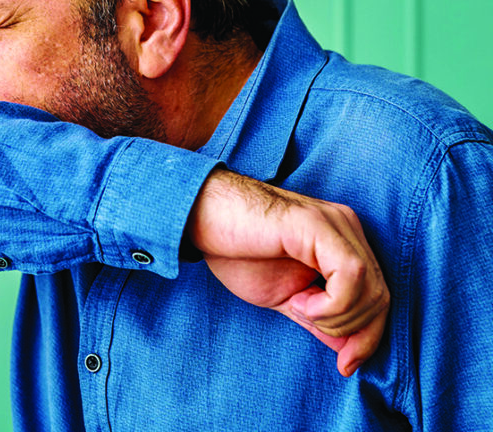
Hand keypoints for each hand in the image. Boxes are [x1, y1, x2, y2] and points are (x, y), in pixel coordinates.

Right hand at [186, 168, 389, 377]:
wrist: (202, 218)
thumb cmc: (236, 250)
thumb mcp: (284, 295)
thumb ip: (319, 317)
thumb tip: (348, 349)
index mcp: (341, 241)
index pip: (378, 296)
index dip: (368, 338)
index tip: (345, 366)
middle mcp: (346, 227)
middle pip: (381, 297)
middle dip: (354, 332)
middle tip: (309, 323)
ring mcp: (334, 223)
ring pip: (372, 290)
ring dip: (337, 317)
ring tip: (298, 306)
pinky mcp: (317, 225)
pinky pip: (350, 276)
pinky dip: (331, 304)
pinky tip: (300, 300)